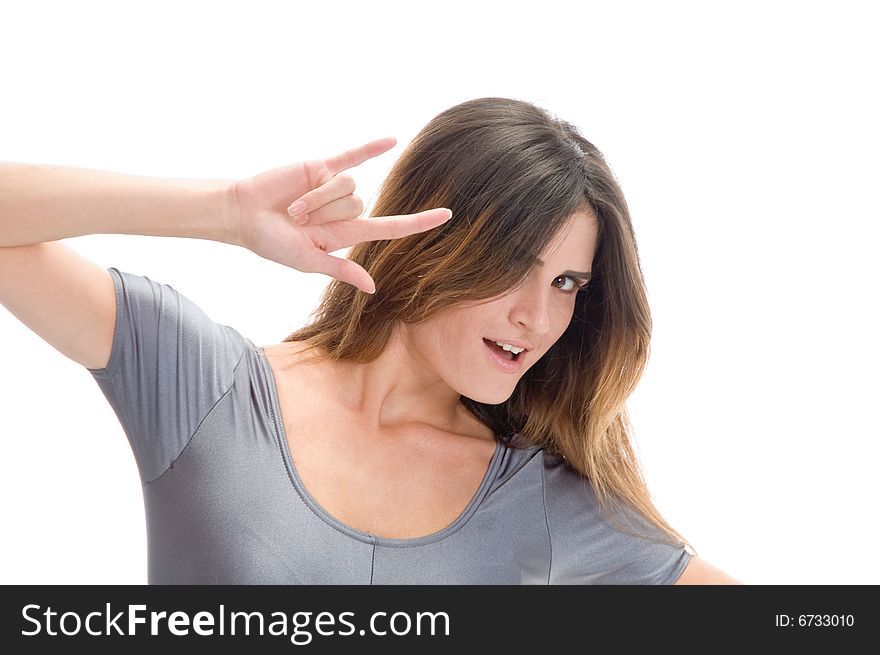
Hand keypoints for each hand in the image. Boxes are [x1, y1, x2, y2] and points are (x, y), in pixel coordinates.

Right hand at [229, 137, 451, 293]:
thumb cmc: (272, 243)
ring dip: (318, 197)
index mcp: (345, 235)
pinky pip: (352, 156)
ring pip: (348, 186)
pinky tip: (393, 140)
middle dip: (327, 212)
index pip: (391, 227)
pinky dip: (371, 148)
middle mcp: (344, 210)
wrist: (243, 215)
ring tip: (293, 206)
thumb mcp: (308, 261)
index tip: (448, 215)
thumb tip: (373, 288)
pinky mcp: (321, 166)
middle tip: (297, 221)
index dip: (419, 222)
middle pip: (360, 204)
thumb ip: (340, 270)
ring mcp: (334, 186)